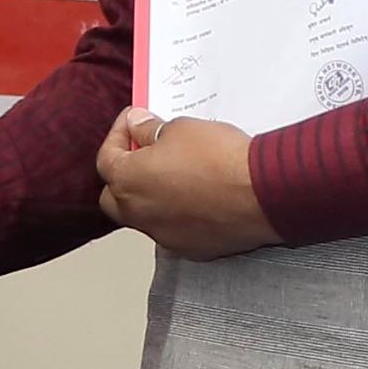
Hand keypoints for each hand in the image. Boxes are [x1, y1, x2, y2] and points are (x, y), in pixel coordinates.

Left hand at [95, 107, 279, 259]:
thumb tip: (138, 126)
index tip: (134, 120)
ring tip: (172, 170)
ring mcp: (164, 235)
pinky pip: (173, 228)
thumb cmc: (219, 159)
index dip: (119, 134)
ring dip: (150, 194)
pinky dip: (176, 212)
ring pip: (144, 215)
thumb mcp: (179, 128)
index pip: (106, 157)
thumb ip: (150, 130)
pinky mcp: (192, 248)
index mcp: (127, 182)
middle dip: (124, 172)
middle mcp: (139, 215)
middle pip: (115, 195)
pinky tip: (194, 194)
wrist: (261, 193)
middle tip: (143, 149)